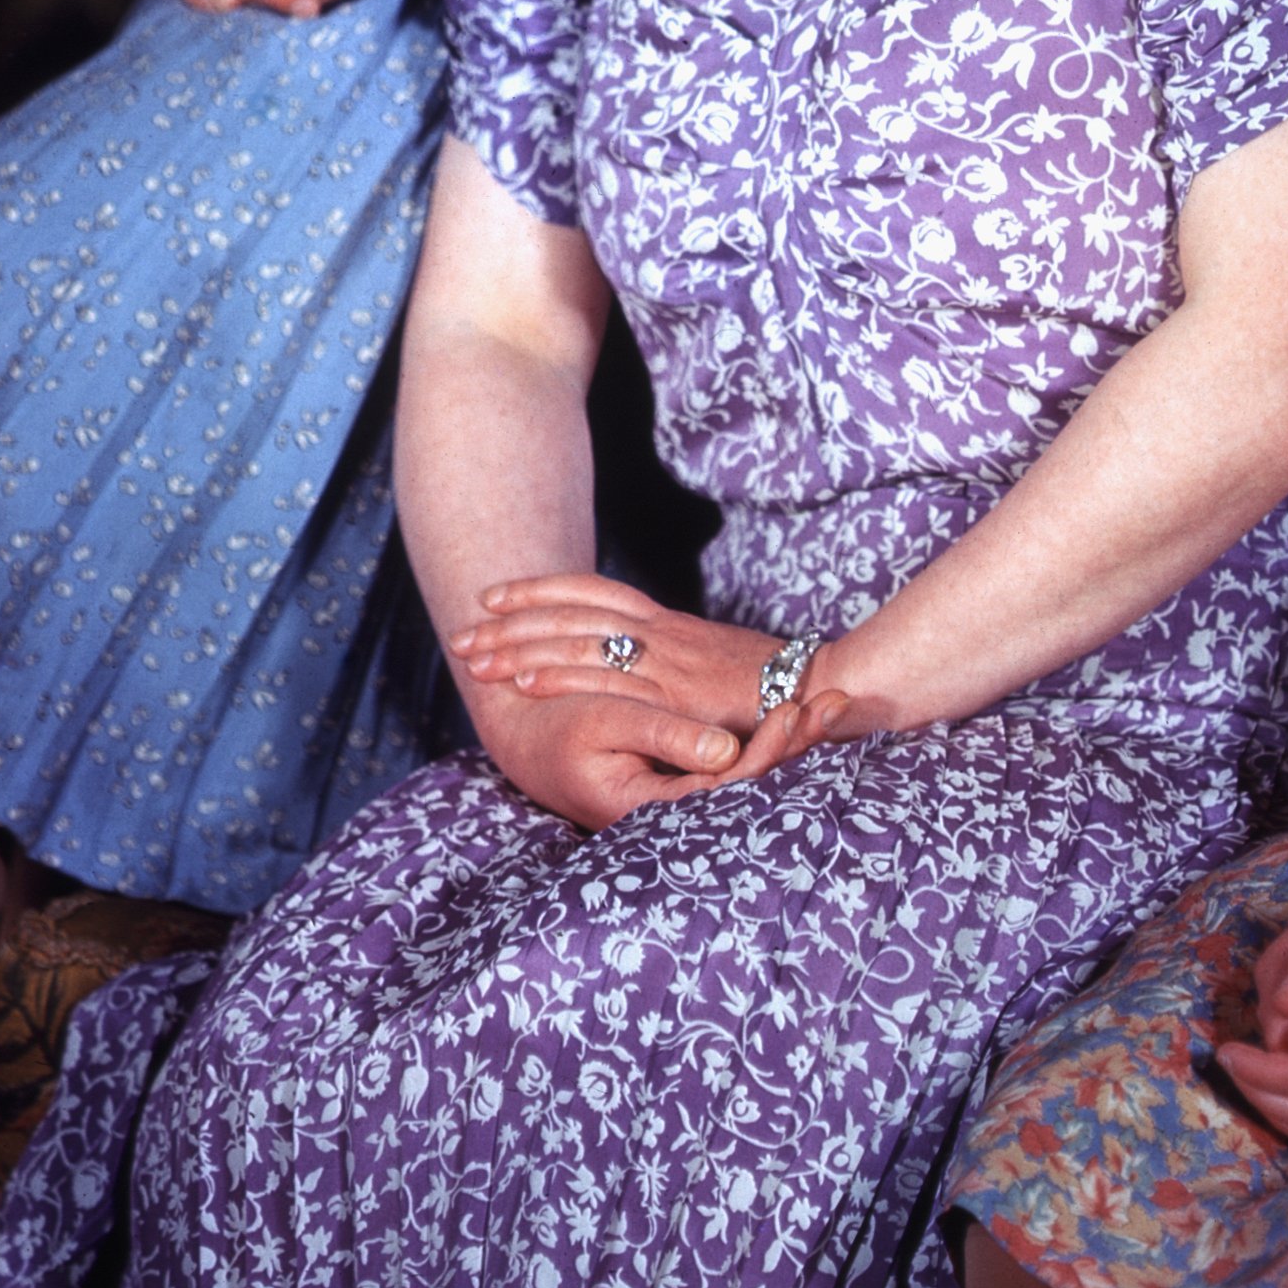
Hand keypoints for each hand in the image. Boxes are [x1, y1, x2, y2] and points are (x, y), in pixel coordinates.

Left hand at [449, 573, 778, 739]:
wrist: (826, 688)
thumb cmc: (777, 685)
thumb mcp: (719, 663)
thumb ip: (682, 662)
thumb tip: (655, 665)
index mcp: (671, 625)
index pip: (595, 594)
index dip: (542, 591)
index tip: (496, 596)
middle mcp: (663, 634)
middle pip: (573, 614)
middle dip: (512, 620)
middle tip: (461, 632)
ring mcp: (668, 662)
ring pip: (580, 641)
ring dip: (521, 645)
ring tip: (474, 655)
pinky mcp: (676, 696)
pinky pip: (609, 680)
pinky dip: (564, 674)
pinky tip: (525, 679)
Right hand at [480, 681, 848, 832]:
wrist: (524, 738)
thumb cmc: (556, 728)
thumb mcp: (606, 725)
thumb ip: (666, 738)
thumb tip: (728, 753)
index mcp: (654, 807)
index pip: (731, 782)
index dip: (770, 746)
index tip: (801, 706)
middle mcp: (671, 813)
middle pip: (749, 781)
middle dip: (796, 740)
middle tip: (839, 699)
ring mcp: (676, 795)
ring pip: (744, 771)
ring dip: (788, 738)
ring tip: (829, 700)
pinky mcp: (678, 778)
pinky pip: (731, 763)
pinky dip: (762, 736)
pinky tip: (791, 710)